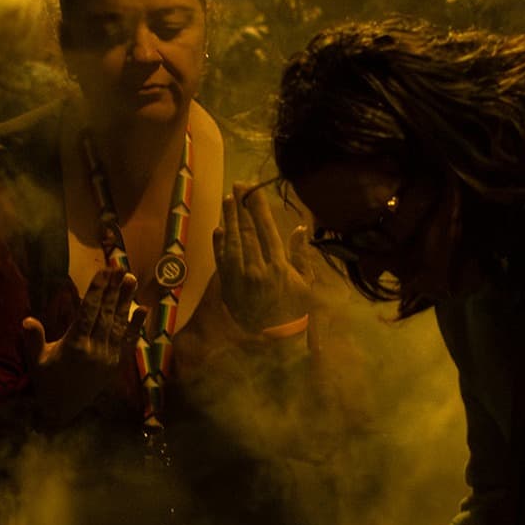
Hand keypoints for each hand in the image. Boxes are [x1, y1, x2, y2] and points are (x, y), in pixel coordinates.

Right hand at [19, 265, 143, 425]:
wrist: (63, 411)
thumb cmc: (46, 383)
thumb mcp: (35, 362)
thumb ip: (33, 340)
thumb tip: (27, 320)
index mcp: (75, 346)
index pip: (88, 312)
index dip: (98, 290)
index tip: (105, 272)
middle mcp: (95, 350)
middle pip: (106, 314)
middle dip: (114, 289)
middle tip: (120, 268)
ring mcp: (108, 358)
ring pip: (118, 324)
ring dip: (125, 301)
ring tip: (130, 279)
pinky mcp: (115, 365)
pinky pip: (127, 342)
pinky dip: (135, 325)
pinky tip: (142, 309)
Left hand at [215, 183, 309, 331]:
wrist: (278, 337)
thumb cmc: (297, 308)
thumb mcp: (306, 282)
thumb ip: (301, 254)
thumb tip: (300, 227)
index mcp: (278, 266)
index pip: (266, 229)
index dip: (257, 207)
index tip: (252, 190)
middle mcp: (257, 270)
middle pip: (246, 232)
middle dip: (241, 207)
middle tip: (237, 187)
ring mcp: (240, 279)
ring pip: (232, 243)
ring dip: (228, 220)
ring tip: (227, 201)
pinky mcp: (229, 288)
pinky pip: (221, 261)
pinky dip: (219, 245)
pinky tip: (218, 230)